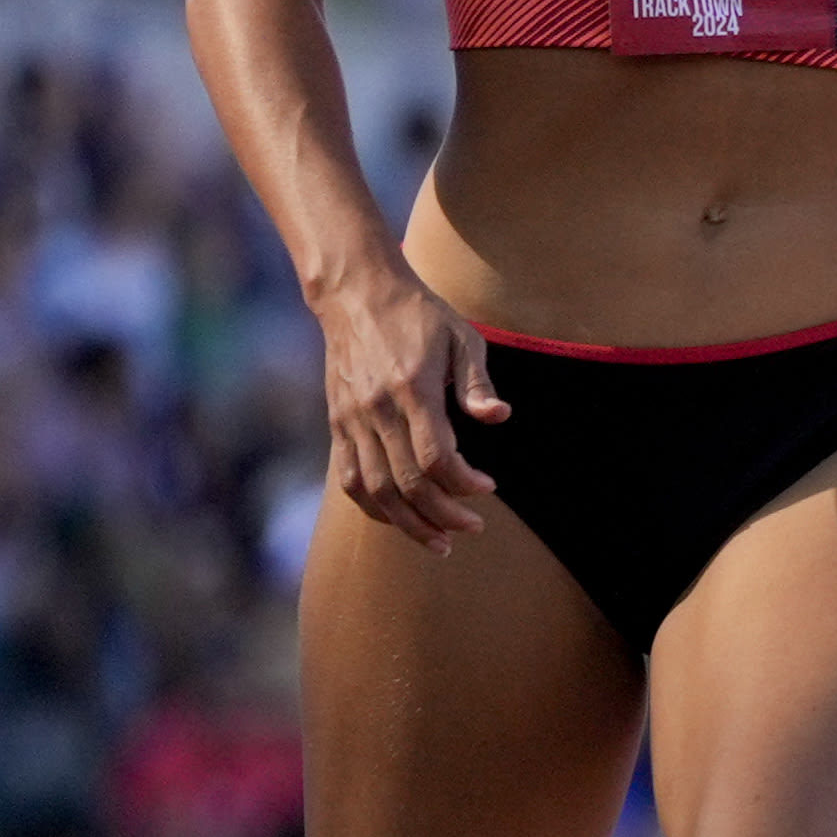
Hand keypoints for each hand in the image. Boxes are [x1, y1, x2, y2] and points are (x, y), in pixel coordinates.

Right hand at [315, 258, 504, 548]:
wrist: (356, 293)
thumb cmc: (419, 315)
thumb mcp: (462, 337)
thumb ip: (478, 383)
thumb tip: (499, 417)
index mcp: (411, 389)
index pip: (436, 457)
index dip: (463, 483)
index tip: (489, 488)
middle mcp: (376, 410)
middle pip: (406, 483)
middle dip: (442, 515)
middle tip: (473, 528)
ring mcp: (351, 419)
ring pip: (374, 490)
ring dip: (408, 524)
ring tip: (440, 543)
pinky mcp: (337, 423)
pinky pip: (350, 478)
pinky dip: (374, 507)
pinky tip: (401, 520)